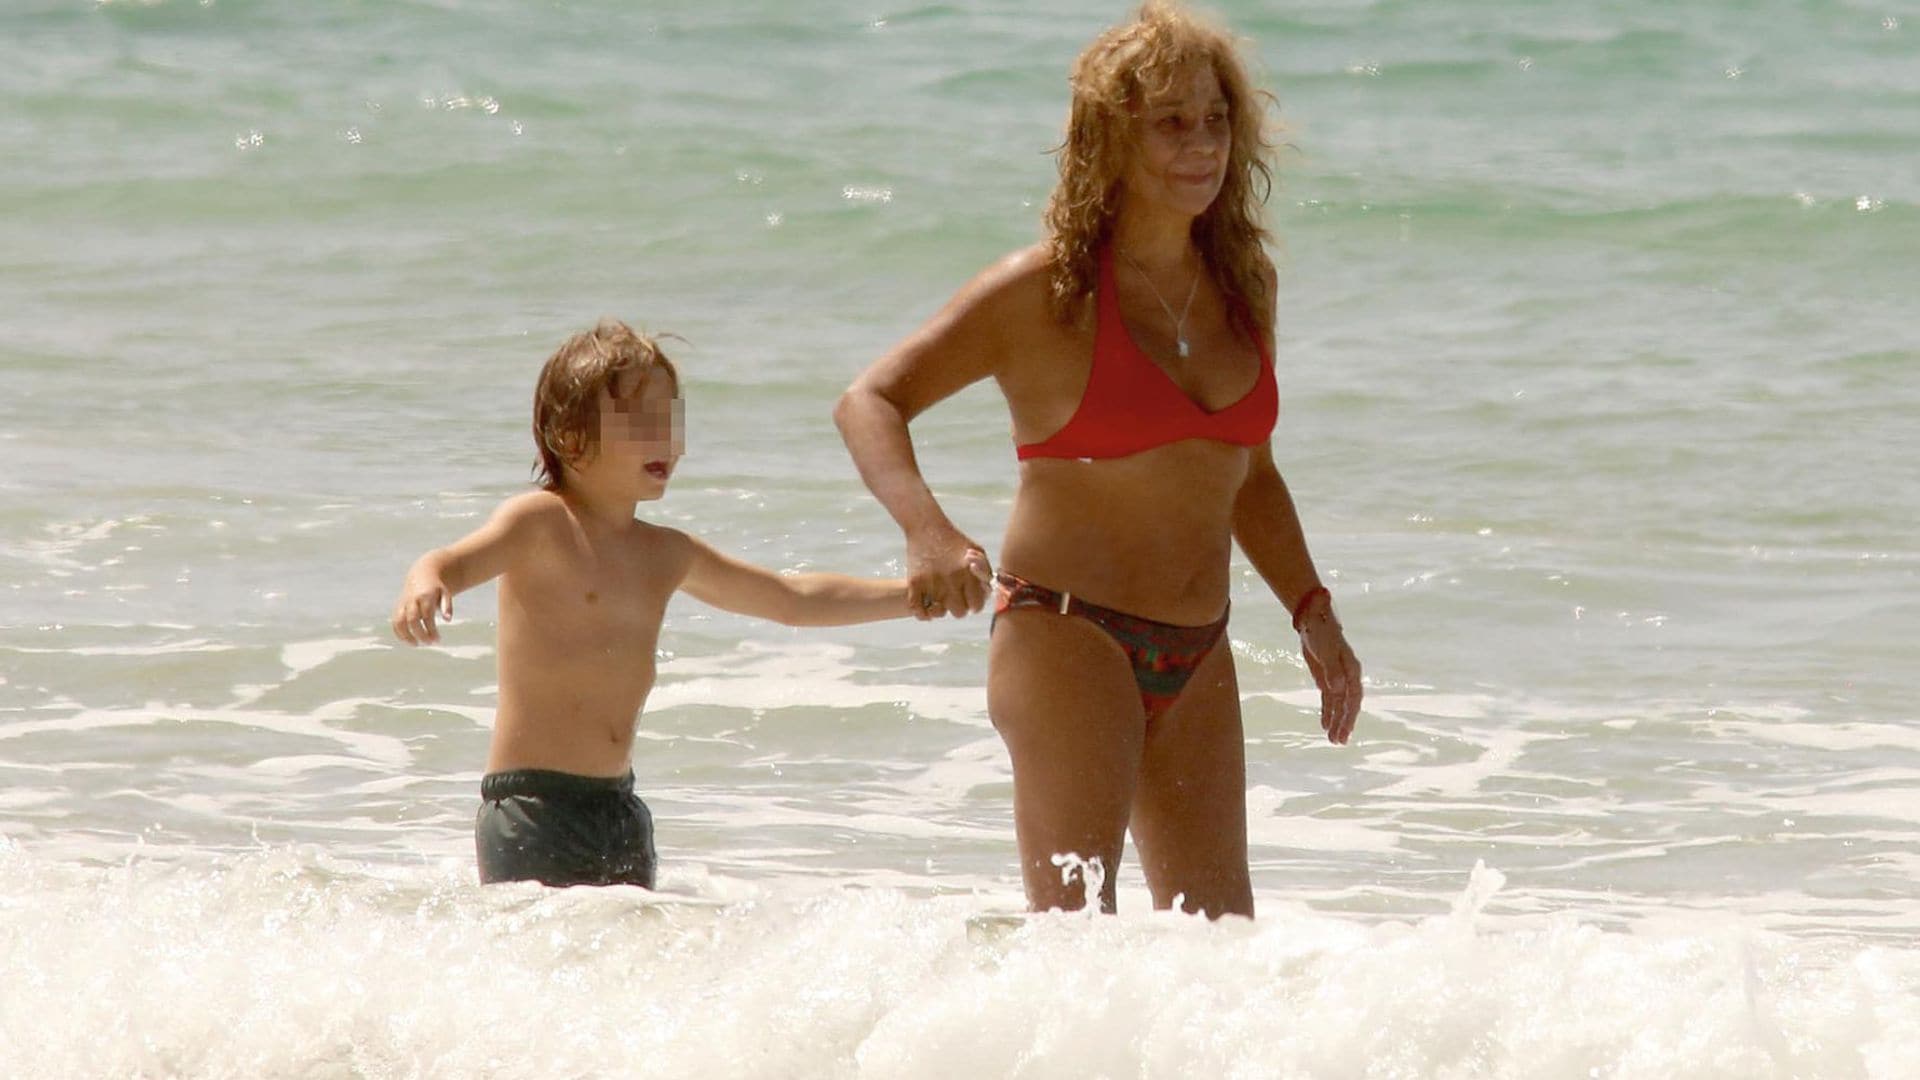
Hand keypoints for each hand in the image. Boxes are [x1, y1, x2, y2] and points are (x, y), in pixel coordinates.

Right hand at [392, 571, 452, 644]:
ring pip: (399, 621)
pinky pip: (395, 622)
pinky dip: (399, 632)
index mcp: (425, 596)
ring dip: (405, 635)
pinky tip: (408, 641)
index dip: (431, 630)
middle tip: (429, 643)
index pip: (427, 616)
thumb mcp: (445, 594)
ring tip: (415, 644)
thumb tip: (448, 620)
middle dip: (420, 634)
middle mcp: (412, 600)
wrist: (422, 575)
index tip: (437, 640)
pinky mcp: (397, 607)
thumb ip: (447, 606)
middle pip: (412, 620)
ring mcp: (403, 604)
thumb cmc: (436, 589)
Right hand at [904, 527, 991, 620]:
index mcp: (967, 573)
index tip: (970, 598)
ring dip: (940, 610)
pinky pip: (919, 611)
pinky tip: (927, 605)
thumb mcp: (977, 550)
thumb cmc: (955, 540)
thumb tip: (986, 592)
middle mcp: (950, 580)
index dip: (975, 604)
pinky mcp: (915, 583)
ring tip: (940, 599)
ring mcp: (931, 583)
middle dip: (959, 607)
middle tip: (955, 597)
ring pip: (939, 614)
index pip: (976, 605)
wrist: (927, 527)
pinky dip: (923, 614)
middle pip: (959, 612)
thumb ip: (985, 572)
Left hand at [1298, 598, 1360, 743]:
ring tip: (1333, 740)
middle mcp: (1347, 676)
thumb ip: (1332, 670)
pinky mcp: (1327, 678)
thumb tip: (1338, 689)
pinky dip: (1327, 712)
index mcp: (1351, 670)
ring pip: (1338, 704)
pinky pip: (1329, 699)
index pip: (1353, 697)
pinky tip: (1325, 725)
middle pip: (1347, 704)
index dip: (1350, 715)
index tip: (1345, 731)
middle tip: (1338, 742)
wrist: (1313, 618)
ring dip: (1336, 721)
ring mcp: (1337, 678)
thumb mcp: (1326, 650)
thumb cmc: (1321, 631)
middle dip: (1344, 723)